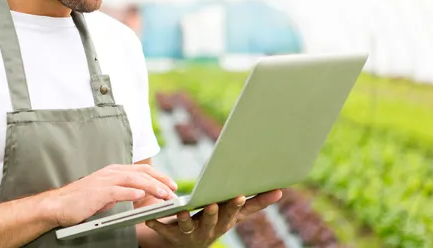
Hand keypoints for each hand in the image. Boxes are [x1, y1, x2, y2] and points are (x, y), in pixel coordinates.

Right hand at [44, 164, 178, 226]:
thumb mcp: (107, 194)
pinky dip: (130, 192)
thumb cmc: (82, 201)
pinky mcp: (97, 192)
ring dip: (151, 187)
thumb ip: (123, 191)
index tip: (172, 184)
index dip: (159, 175)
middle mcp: (111, 172)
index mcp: (114, 171)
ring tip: (164, 194)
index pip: (142, 170)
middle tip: (174, 191)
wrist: (59, 205)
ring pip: (133, 180)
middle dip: (160, 181)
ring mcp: (104, 181)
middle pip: (141, 173)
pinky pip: (117, 191)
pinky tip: (141, 195)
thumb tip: (142, 194)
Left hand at [144, 190, 282, 246]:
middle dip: (216, 212)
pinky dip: (157, 223)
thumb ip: (255, 203)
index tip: (241, 195)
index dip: (237, 205)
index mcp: (225, 221)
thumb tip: (281, 190)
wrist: (182, 242)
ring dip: (187, 219)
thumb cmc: (212, 220)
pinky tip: (151, 217)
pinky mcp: (171, 236)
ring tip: (184, 210)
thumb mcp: (233, 212)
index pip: (235, 212)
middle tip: (217, 202)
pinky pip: (163, 229)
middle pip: (214, 220)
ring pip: (189, 226)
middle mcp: (210, 230)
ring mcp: (190, 234)